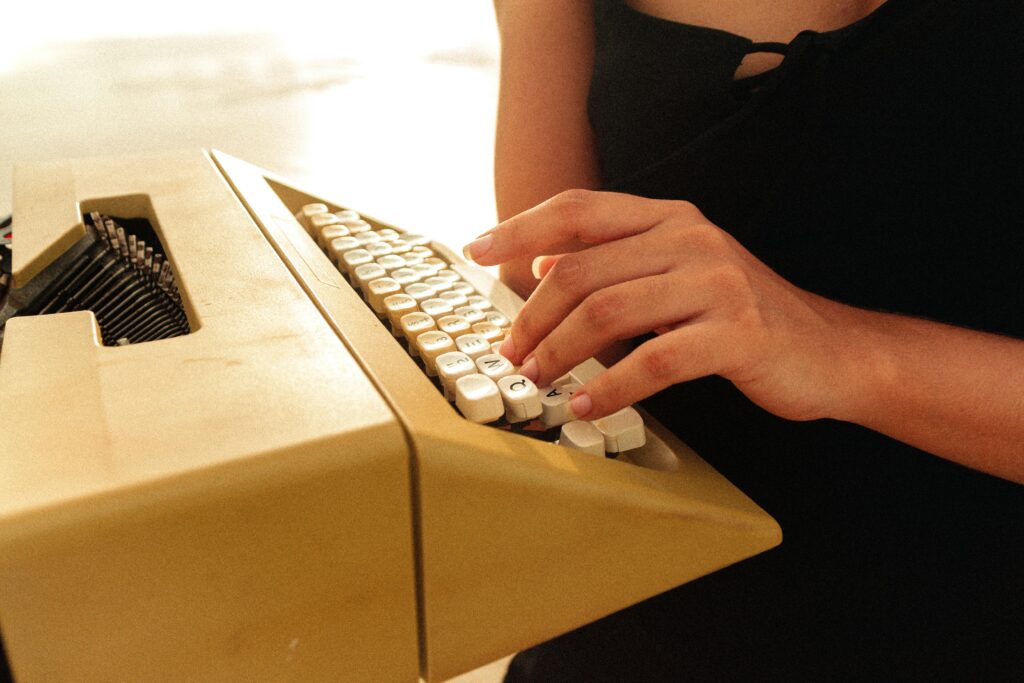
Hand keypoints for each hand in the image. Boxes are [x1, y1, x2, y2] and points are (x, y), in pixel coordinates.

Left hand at [464, 189, 864, 422]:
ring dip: (559, 352)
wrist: (829, 351)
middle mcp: (690, 239)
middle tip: (511, 352)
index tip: (475, 250)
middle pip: (581, 269)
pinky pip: (654, 362)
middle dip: (531, 316)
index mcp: (669, 218)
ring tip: (538, 380)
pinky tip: (589, 407)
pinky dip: (611, 388)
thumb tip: (542, 263)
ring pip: (607, 312)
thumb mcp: (679, 272)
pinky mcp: (736, 334)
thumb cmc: (740, 318)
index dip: (519, 227)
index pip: (578, 209)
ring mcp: (716, 283)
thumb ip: (618, 261)